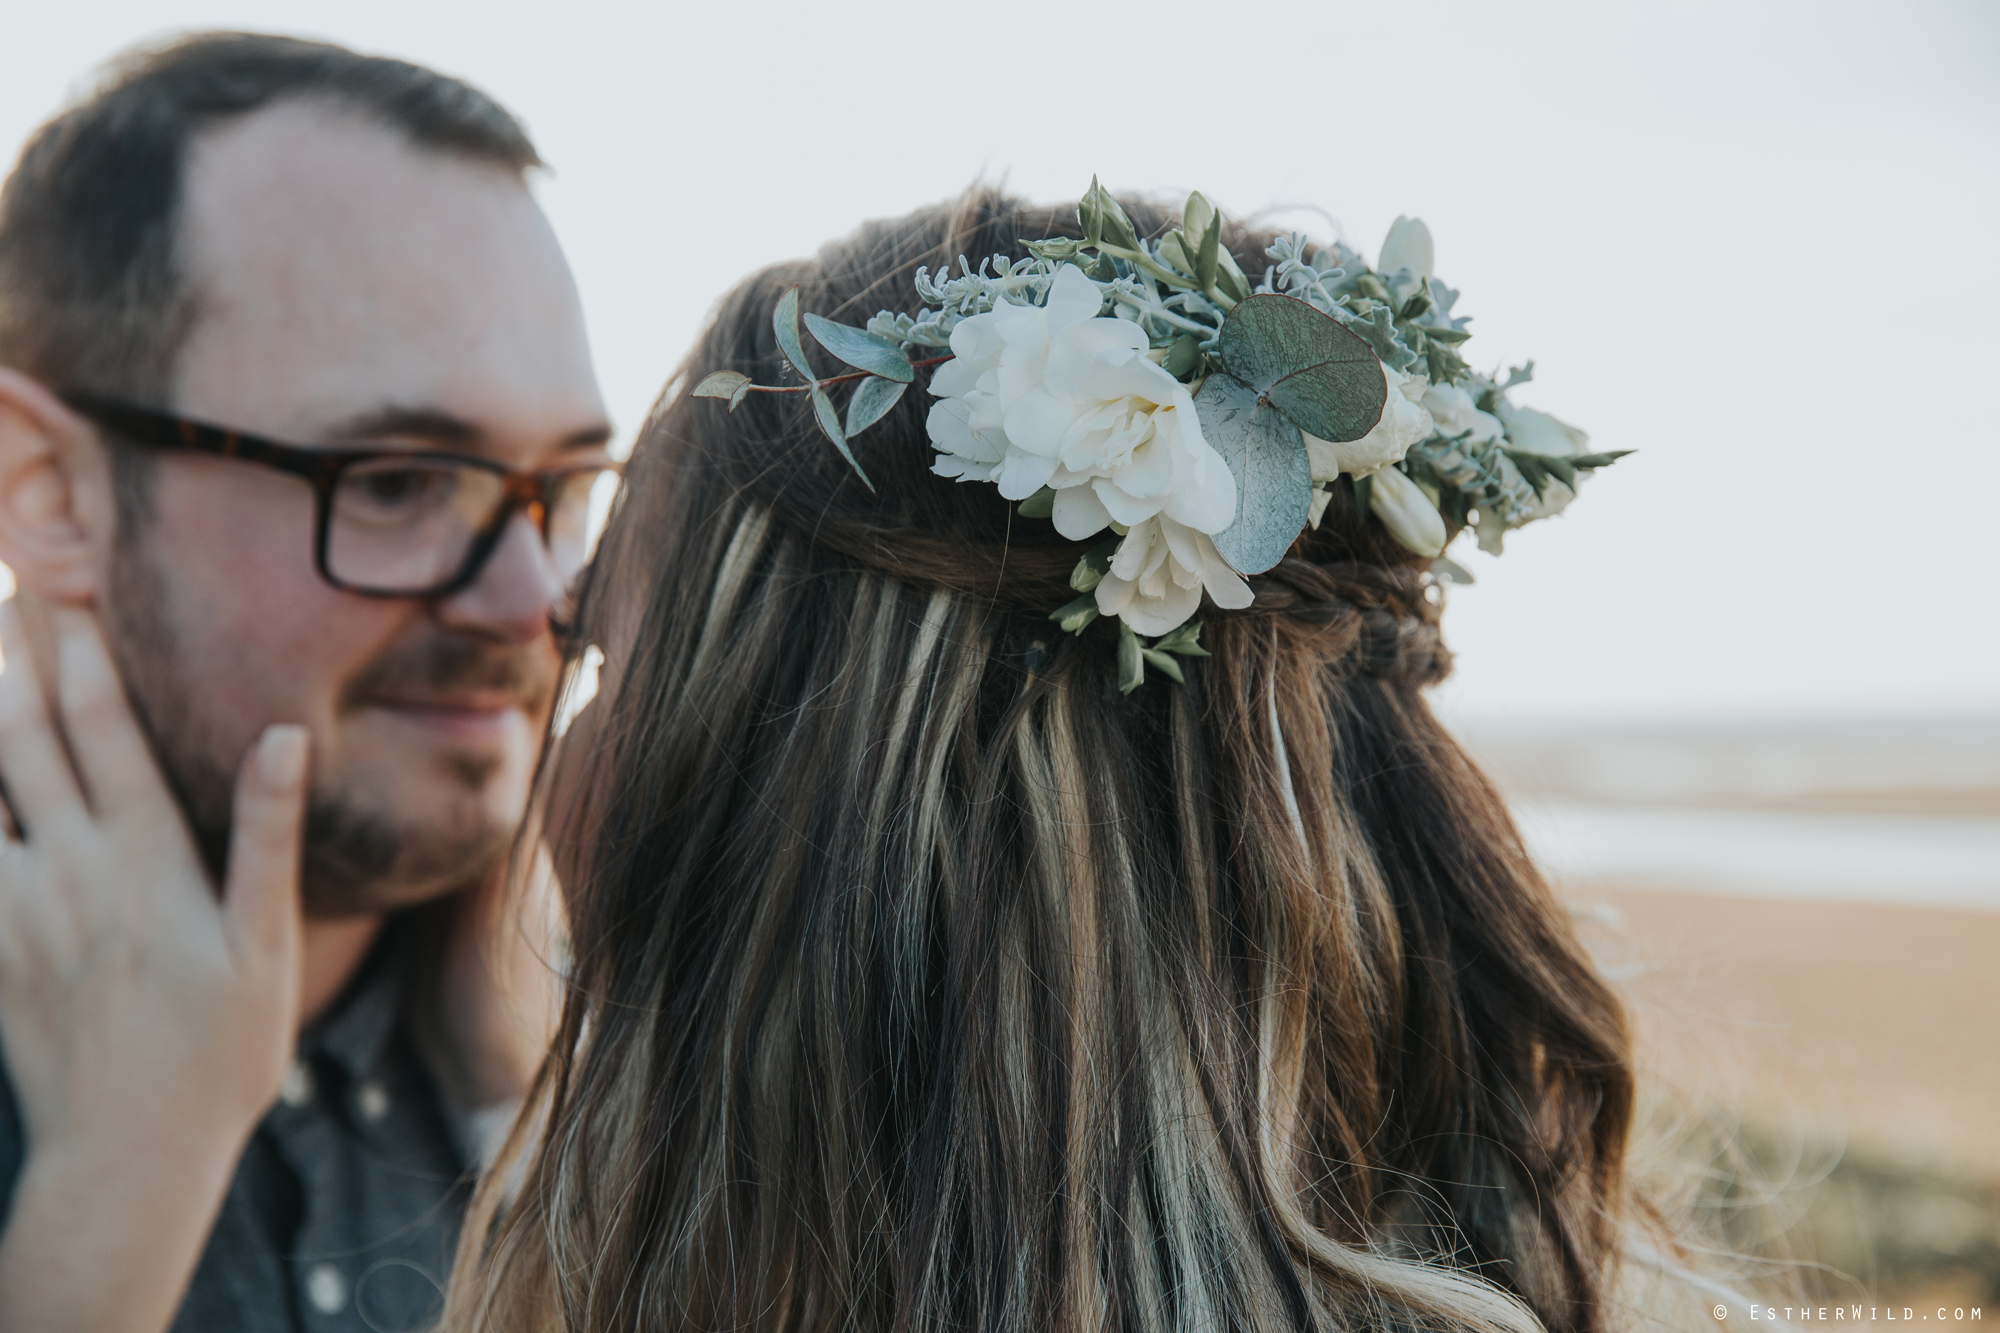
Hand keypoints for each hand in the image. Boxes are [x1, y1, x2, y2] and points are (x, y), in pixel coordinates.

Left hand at [0, 600, 307, 1332]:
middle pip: (25, 740)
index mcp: (144, 863)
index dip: (86, 655)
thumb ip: (264, 836)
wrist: (127, 1157)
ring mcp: (15, 912)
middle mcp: (68, 873)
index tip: (70, 586)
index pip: (107, 733)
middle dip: (15, 658)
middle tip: (5, 590)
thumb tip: (282, 737)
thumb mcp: (265, 948)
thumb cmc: (217, 1055)